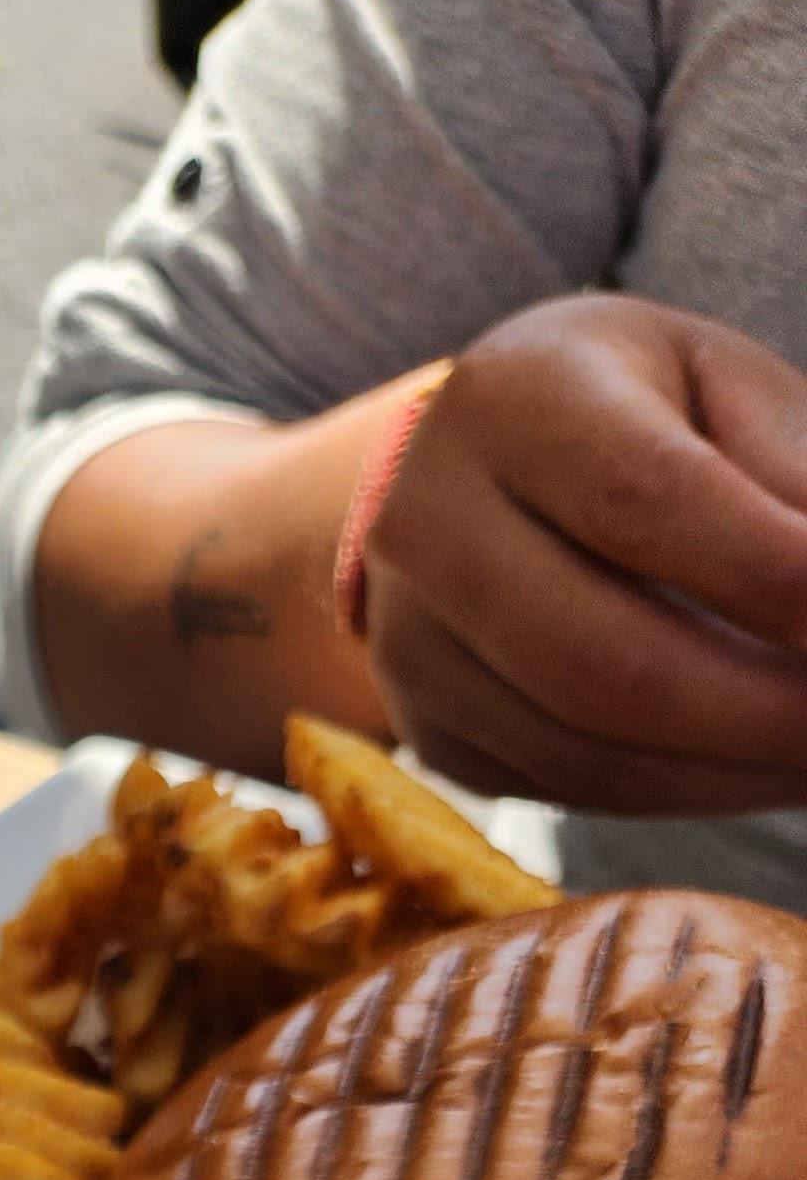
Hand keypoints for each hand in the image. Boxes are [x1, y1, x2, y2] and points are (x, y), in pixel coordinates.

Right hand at [366, 296, 806, 813]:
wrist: (466, 468)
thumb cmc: (630, 408)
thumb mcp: (718, 386)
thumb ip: (789, 468)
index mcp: (515, 398)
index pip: (644, 502)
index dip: (771, 576)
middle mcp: (430, 526)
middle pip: (607, 662)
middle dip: (763, 713)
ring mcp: (411, 645)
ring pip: (589, 754)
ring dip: (735, 772)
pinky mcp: (428, 731)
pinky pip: (568, 790)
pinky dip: (684, 793)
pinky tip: (757, 767)